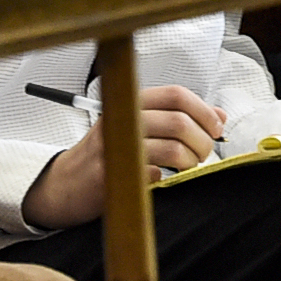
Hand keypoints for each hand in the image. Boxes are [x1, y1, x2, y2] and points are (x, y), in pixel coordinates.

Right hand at [20, 85, 224, 229]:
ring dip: (191, 162)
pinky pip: (154, 175)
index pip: (175, 94)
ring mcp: (113, 147)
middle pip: (178, 121)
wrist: (62, 185)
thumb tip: (217, 115)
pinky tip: (162, 179)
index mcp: (128, 102)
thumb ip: (174, 117)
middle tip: (203, 153)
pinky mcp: (109, 176)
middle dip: (202, 140)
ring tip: (188, 167)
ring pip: (172, 148)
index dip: (203, 110)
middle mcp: (119, 119)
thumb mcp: (135, 126)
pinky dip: (167, 178)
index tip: (216, 126)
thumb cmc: (101, 154)